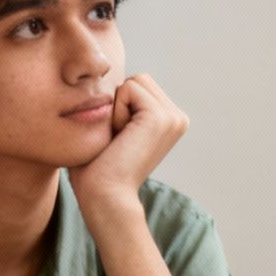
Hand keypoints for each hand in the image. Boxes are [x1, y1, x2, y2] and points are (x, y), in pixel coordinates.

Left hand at [67, 74, 187, 214]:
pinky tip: (120, 138)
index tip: (119, 140)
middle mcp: (177, 118)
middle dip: (119, 103)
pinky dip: (116, 111)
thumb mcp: (114, 130)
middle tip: (118, 139)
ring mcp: (173, 117)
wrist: (105, 197)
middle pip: (138, 79)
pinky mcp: (161, 117)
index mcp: (170, 121)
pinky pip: (128, 88)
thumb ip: (120, 105)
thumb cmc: (98, 170)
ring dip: (117, 107)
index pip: (138, 84)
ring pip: (134, 81)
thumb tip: (102, 78)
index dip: (118, 107)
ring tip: (119, 139)